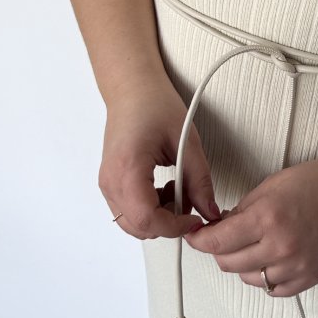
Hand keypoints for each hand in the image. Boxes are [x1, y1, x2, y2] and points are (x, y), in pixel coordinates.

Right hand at [100, 75, 221, 239]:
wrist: (133, 90)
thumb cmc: (153, 105)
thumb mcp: (187, 142)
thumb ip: (200, 181)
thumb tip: (210, 211)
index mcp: (128, 168)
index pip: (147, 218)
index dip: (174, 226)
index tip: (194, 219)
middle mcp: (111, 180)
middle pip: (137, 227)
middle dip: (168, 223)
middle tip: (189, 202)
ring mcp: (107, 183)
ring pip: (132, 223)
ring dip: (159, 216)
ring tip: (177, 188)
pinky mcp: (111, 183)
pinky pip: (129, 210)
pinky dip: (150, 208)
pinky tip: (165, 187)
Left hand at [184, 153, 317, 296]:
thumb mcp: (273, 184)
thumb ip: (243, 209)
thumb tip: (221, 227)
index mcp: (267, 218)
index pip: (217, 241)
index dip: (199, 240)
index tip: (194, 236)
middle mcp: (280, 247)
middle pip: (228, 263)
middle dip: (219, 250)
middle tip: (223, 236)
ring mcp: (296, 266)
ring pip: (248, 279)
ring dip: (242, 264)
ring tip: (252, 245)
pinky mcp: (309, 278)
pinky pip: (273, 289)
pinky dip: (265, 276)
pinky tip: (270, 259)